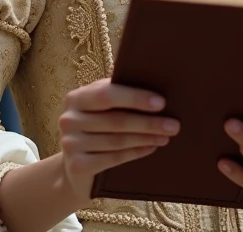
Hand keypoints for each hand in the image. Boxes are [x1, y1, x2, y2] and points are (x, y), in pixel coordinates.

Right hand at [56, 78, 179, 203]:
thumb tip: (154, 78)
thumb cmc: (98, 126)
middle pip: (115, 120)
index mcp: (76, 98)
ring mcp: (70, 144)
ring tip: (166, 137)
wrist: (76, 165)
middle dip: (148, 123)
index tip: (161, 102)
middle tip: (173, 125)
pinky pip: (112, 158)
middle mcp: (69, 119)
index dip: (135, 98)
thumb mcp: (102, 106)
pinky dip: (135, 153)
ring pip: (117, 141)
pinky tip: (150, 148)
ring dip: (146, 138)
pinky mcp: (77, 166)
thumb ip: (118, 92)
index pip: (107, 95)